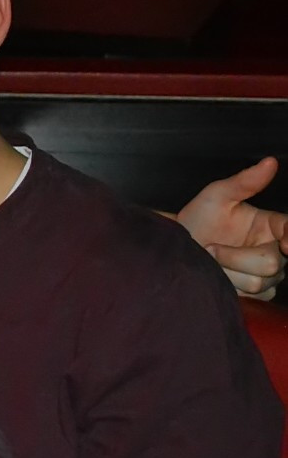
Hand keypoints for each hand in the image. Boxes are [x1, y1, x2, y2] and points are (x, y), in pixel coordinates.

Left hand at [175, 157, 287, 299]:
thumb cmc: (199, 217)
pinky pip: (254, 296)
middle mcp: (277, 249)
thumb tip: (270, 162)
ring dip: (228, 271)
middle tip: (211, 248)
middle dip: (235, 257)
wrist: (180, 245)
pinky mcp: (260, 293)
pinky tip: (220, 275)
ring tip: (213, 259)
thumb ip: (244, 181)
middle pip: (272, 263)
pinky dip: (231, 286)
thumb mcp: (217, 195)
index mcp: (273, 225)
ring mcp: (270, 274)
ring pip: (260, 281)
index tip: (285, 243)